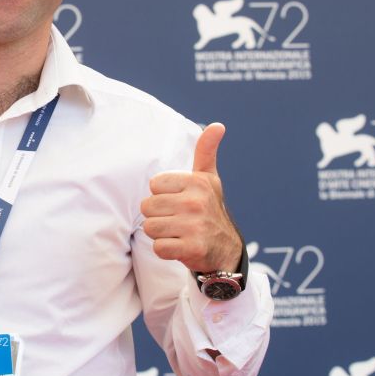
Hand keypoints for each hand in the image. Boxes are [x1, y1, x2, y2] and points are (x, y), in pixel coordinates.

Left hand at [140, 123, 242, 272]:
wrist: (226, 250)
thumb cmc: (209, 209)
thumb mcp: (208, 179)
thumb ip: (206, 151)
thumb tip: (217, 125)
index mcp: (197, 181)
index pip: (154, 185)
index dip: (162, 196)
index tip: (179, 201)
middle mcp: (197, 202)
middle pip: (147, 207)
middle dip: (158, 216)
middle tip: (178, 220)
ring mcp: (195, 226)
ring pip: (150, 227)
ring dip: (161, 234)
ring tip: (178, 233)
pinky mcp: (193, 248)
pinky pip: (159, 247)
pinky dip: (165, 250)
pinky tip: (180, 247)